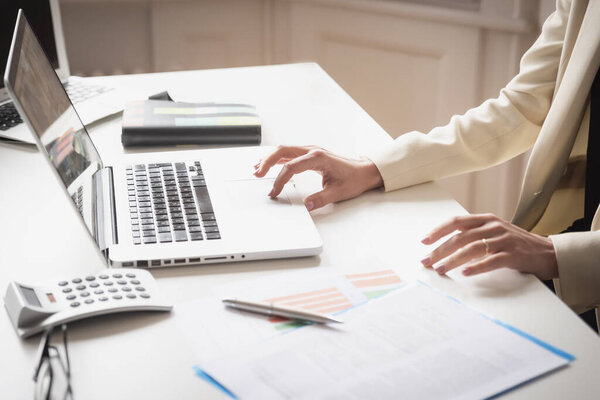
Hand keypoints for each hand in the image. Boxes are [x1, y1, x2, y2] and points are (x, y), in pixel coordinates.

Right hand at [254, 145, 382, 210]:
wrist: (364, 171)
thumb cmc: (353, 179)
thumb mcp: (338, 192)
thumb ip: (322, 199)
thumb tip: (307, 206)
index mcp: (318, 158)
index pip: (291, 167)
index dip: (280, 180)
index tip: (274, 192)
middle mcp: (312, 151)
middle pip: (282, 150)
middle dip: (267, 161)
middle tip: (257, 174)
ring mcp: (310, 151)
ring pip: (284, 150)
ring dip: (269, 158)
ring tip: (257, 169)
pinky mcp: (309, 155)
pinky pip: (289, 154)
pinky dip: (276, 158)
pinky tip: (268, 164)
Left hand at [420, 213, 557, 279]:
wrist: (548, 252)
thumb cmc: (516, 244)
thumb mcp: (494, 233)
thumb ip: (474, 234)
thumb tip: (446, 245)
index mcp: (486, 219)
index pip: (457, 222)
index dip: (439, 231)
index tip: (424, 241)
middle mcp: (494, 226)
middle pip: (460, 237)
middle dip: (440, 250)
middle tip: (426, 261)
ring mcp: (504, 240)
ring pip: (472, 248)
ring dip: (453, 260)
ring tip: (440, 269)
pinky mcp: (513, 254)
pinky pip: (491, 260)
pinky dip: (476, 267)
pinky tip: (464, 273)